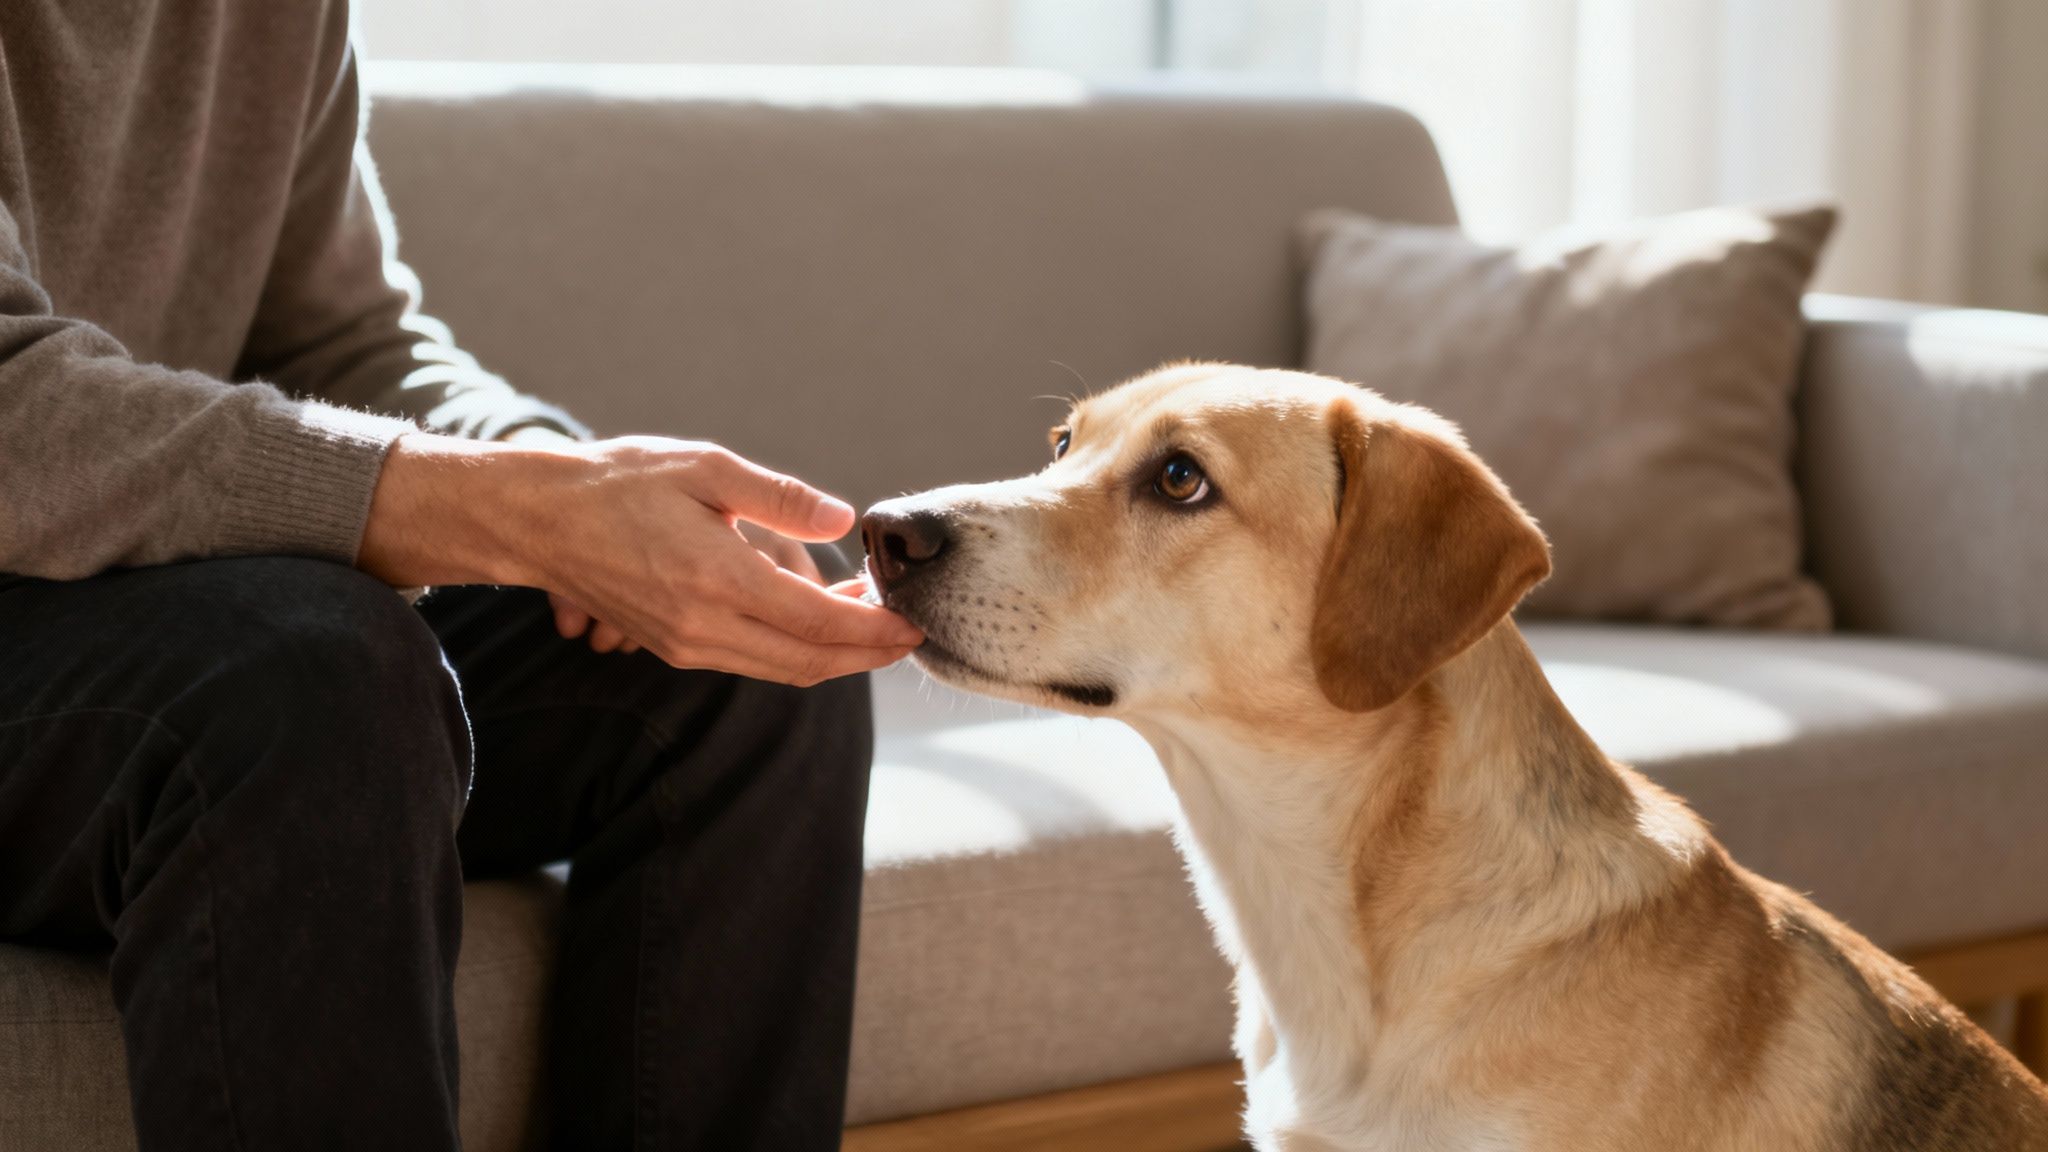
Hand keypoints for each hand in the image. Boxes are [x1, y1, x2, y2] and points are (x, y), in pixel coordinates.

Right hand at [360, 433, 920, 685]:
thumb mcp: (704, 467)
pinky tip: (814, 618)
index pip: (817, 624)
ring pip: (781, 670)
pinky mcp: (672, 649)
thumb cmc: (618, 482)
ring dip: (833, 654)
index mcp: (716, 579)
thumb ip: (777, 496)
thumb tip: (841, 520)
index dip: (874, 630)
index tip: (914, 621)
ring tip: (871, 621)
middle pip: (808, 662)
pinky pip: (752, 663)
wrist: (537, 520)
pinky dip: (794, 650)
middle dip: (866, 654)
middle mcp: (702, 627)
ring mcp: (685, 645)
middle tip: (908, 631)